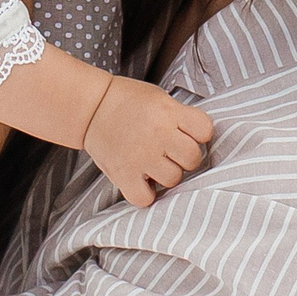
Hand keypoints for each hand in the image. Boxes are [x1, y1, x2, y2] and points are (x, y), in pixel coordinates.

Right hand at [83, 76, 213, 206]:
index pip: (205, 130)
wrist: (91, 106)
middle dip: (185, 157)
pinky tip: (141, 180)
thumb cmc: (127, 101)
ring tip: (153, 164)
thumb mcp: (160, 98)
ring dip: (166, 175)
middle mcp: (158, 134)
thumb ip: (181, 117)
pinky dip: (145, 193)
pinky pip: (145, 198)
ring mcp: (140, 156)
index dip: (199, 134)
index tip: (188, 134)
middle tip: (170, 152)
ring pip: (173, 179)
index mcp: (168, 112)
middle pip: (193, 158)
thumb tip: (200, 140)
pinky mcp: (123, 174)